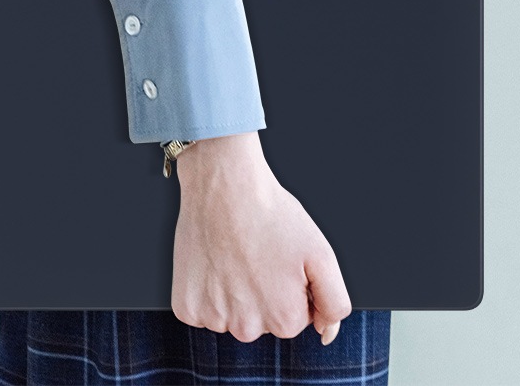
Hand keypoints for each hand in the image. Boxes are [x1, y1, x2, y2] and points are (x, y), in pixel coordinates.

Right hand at [170, 132, 351, 343]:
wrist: (225, 186)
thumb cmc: (272, 215)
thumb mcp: (322, 255)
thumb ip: (334, 302)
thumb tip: (327, 333)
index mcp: (284, 320)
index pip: (295, 320)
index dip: (291, 289)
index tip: (281, 263)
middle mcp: (246, 329)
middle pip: (262, 323)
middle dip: (264, 295)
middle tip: (258, 257)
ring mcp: (213, 319)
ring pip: (231, 317)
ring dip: (234, 294)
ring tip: (236, 256)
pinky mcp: (186, 307)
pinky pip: (202, 311)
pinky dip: (207, 291)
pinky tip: (214, 263)